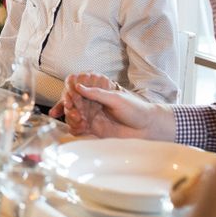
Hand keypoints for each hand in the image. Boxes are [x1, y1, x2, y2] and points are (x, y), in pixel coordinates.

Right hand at [59, 72, 174, 139]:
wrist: (146, 128)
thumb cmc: (135, 109)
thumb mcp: (116, 98)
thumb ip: (97, 93)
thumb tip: (78, 86)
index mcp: (98, 94)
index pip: (78, 90)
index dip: (70, 93)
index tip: (69, 98)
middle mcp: (93, 104)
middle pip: (73, 104)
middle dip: (70, 107)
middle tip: (74, 112)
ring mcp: (92, 117)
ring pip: (73, 116)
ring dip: (71, 118)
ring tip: (78, 120)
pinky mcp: (94, 129)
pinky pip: (79, 129)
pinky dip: (76, 128)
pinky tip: (80, 128)